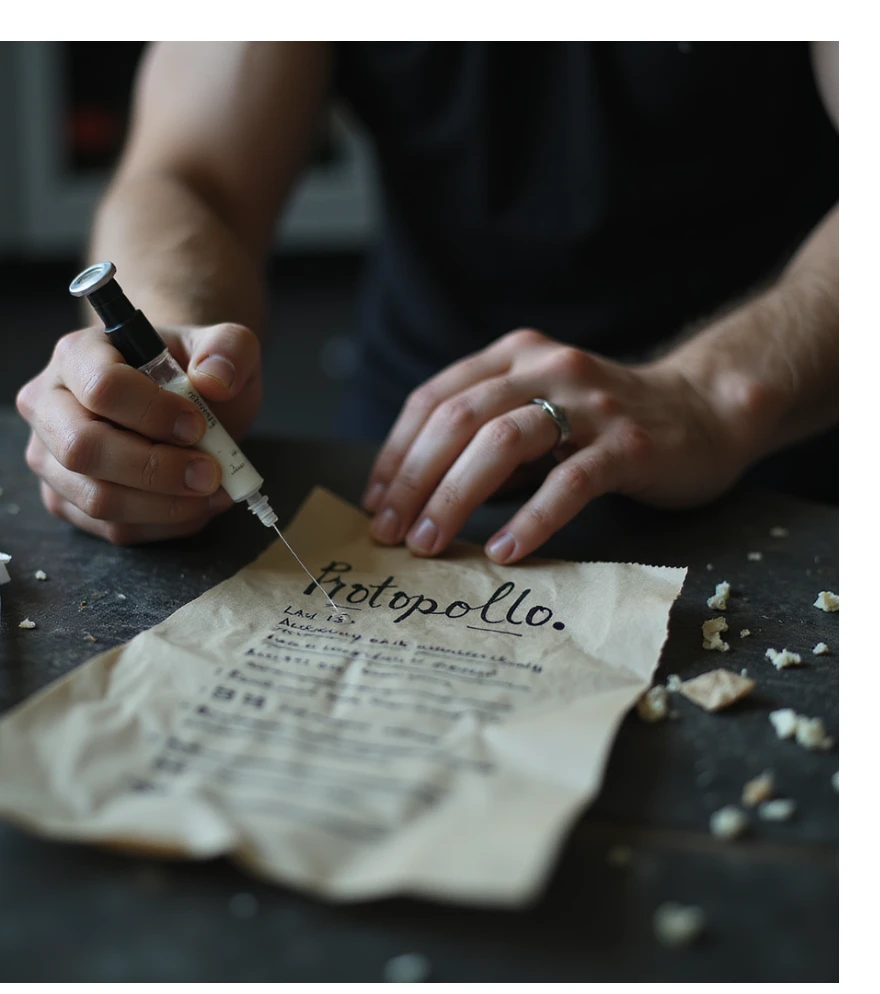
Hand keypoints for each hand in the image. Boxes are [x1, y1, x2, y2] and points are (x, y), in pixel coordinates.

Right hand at [16, 322, 261, 543]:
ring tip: (212, 492)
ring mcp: (50, 458)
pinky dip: (163, 524)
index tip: (198, 426)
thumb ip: (229, 349)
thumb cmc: (193, 373)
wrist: (182, 405)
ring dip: (165, 505)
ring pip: (97, 499)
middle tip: (210, 474)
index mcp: (78, 355)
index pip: (102, 388)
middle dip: (156, 469)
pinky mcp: (66, 500)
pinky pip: (112, 528)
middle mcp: (48, 405)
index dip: (154, 413)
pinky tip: (194, 506)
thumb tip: (215, 380)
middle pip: (83, 450)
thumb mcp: (225, 347)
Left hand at [362, 329, 753, 563]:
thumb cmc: (602, 425)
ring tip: (429, 543)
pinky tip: (503, 552)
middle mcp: (545, 367)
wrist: (703, 412)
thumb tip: (414, 498)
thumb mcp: (534, 417)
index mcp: (512, 356)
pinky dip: (530, 519)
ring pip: (501, 442)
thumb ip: (483, 443)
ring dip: (454, 497)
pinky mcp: (627, 444)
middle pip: (458, 419)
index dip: (396, 453)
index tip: (375, 502)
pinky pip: (568, 482)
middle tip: (390, 532)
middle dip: (413, 480)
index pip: (434, 399)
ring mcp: (588, 403)